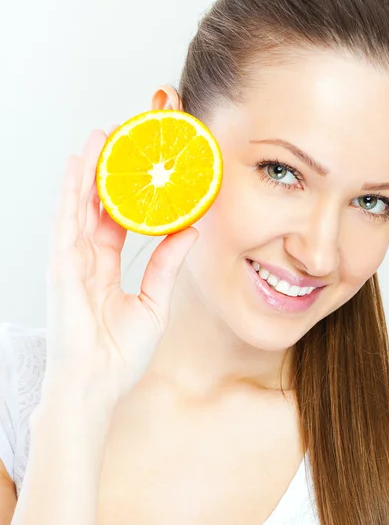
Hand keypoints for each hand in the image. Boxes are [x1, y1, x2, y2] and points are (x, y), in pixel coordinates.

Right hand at [43, 127, 197, 405]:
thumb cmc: (120, 352)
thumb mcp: (154, 301)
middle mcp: (86, 260)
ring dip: (88, 171)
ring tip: (100, 138)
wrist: (97, 386)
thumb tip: (189, 230)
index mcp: (106, 268)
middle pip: (95, 205)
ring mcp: (71, 262)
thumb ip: (166, 263)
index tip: (140, 168)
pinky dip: (70, 194)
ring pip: (79, 206)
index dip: (127, 194)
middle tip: (120, 139)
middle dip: (106, 172)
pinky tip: (77, 167)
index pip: (116, 220)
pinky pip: (67, 224)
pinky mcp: (63, 269)